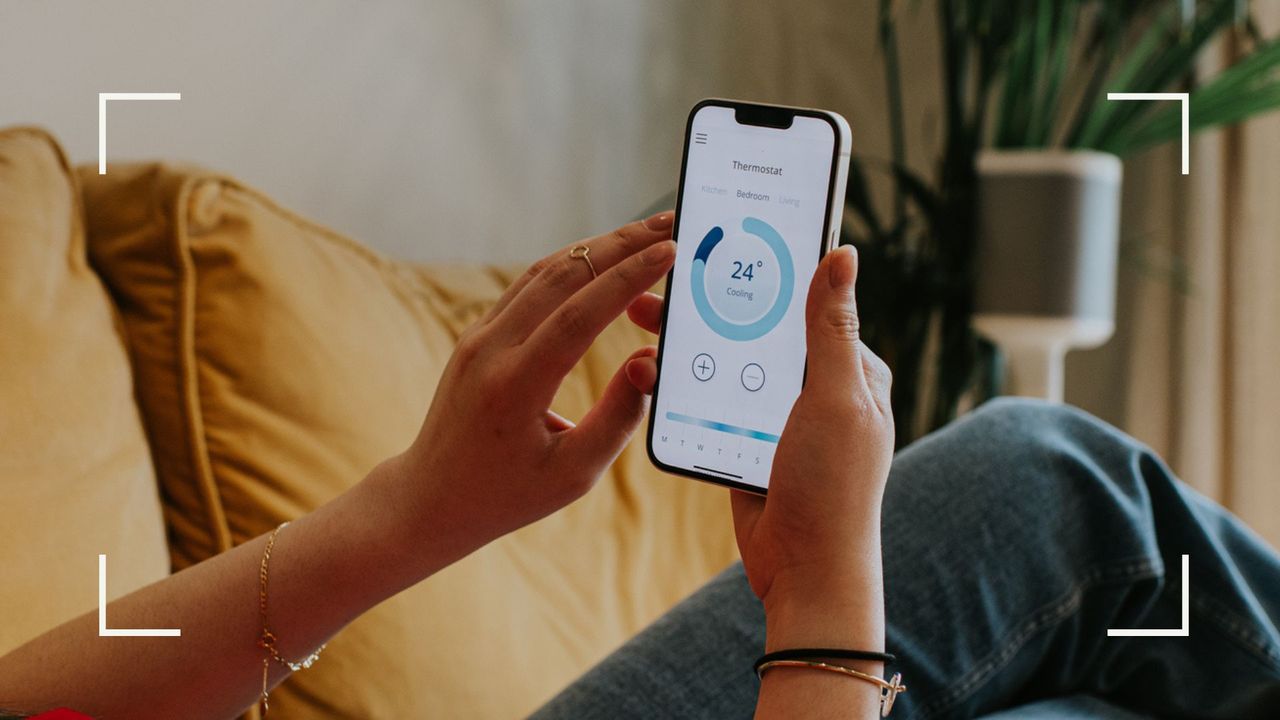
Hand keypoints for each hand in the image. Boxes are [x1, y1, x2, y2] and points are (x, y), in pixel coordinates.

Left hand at [386, 212, 674, 563]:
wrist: (432, 498)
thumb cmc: (508, 495)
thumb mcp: (574, 474)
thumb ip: (619, 417)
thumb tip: (650, 360)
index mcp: (515, 386)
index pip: (578, 316)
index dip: (627, 278)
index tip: (668, 250)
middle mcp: (490, 350)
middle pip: (562, 277)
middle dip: (620, 245)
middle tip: (668, 223)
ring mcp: (478, 337)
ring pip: (543, 273)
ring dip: (596, 248)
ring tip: (644, 233)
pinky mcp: (477, 335)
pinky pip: (528, 287)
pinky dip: (571, 266)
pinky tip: (603, 258)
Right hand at [625, 245, 892, 613]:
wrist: (805, 569)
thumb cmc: (833, 486)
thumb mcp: (836, 398)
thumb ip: (832, 329)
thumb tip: (843, 255)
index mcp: (854, 370)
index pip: (812, 303)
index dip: (771, 270)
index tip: (728, 239)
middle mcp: (820, 388)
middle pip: (762, 330)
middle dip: (715, 304)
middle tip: (665, 282)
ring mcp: (782, 416)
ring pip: (733, 363)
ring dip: (694, 342)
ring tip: (647, 318)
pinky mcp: (750, 442)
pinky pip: (716, 402)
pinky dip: (689, 385)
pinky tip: (654, 366)